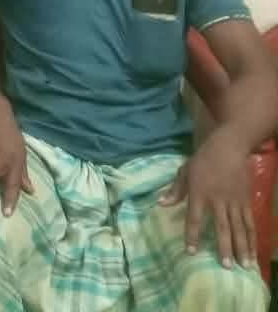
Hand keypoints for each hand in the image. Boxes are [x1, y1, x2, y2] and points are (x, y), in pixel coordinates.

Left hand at [161, 132, 256, 267]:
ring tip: (244, 266)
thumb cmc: (203, 160)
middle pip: (222, 227)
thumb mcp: (184, 171)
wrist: (229, 148)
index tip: (191, 252)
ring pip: (239, 228)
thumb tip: (161, 204)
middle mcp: (218, 200)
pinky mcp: (246, 201)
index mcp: (199, 193)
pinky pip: (250, 222)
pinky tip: (253, 252)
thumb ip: (175, 190)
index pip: (195, 218)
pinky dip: (252, 238)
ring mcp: (234, 201)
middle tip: (226, 266)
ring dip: (242, 247)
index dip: (193, 235)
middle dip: (224, 247)